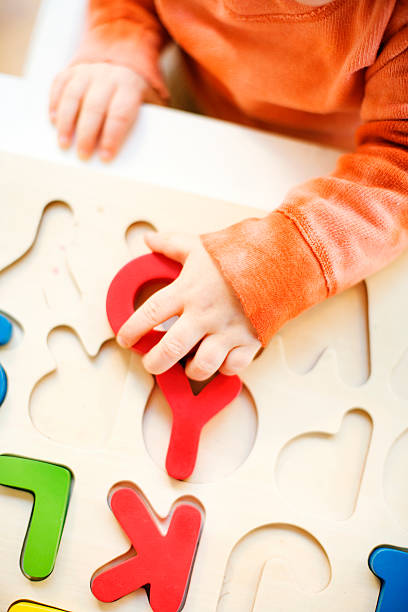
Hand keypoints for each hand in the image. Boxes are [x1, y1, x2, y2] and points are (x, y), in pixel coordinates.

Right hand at [49, 62, 162, 160]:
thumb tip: (133, 155)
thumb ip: (142, 124)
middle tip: (83, 156)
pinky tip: (53, 121)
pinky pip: (59, 85)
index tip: (105, 157)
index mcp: (129, 87)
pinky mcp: (71, 70)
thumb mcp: (147, 106)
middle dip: (87, 134)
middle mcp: (108, 75)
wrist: (121, 65)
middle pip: (94, 107)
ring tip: (64, 144)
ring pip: (73, 96)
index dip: (112, 137)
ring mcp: (87, 71)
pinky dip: (54, 104)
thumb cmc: (133, 98)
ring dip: (66, 122)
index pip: (120, 115)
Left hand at [117, 232, 261, 379]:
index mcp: (188, 290)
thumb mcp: (201, 245)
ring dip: (190, 371)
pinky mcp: (250, 340)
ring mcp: (228, 330)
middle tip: (150, 363)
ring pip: (201, 366)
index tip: (125, 339)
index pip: (149, 314)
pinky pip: (232, 367)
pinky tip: (218, 361)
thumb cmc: (240, 252)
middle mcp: (204, 314)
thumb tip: (148, 239)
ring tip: (186, 366)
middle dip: (154, 362)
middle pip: (170, 349)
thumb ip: (171, 245)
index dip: (132, 330)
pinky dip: (223, 369)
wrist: (283, 259)